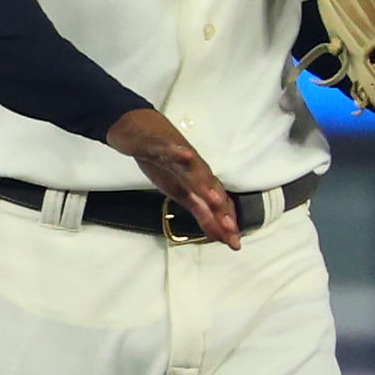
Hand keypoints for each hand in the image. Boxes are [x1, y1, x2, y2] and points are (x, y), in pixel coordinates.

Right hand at [104, 108, 239, 248]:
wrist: (141, 130)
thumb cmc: (164, 162)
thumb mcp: (182, 194)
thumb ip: (202, 213)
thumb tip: (219, 235)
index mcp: (201, 183)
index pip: (218, 205)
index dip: (225, 224)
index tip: (234, 244)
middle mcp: (196, 170)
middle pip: (211, 190)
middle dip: (220, 210)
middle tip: (229, 229)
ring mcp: (181, 156)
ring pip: (196, 170)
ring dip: (205, 183)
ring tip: (214, 198)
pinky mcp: (163, 144)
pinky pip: (171, 148)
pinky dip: (178, 152)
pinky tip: (183, 154)